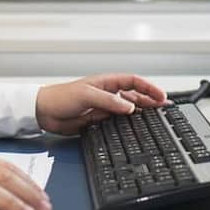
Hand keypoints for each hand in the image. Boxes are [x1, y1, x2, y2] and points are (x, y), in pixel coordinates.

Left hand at [35, 73, 168, 134]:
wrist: (43, 112)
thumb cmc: (60, 97)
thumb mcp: (87, 96)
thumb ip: (109, 102)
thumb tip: (131, 106)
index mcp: (106, 82)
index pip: (133, 81)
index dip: (149, 87)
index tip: (161, 96)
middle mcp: (108, 93)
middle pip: (135, 95)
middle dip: (151, 100)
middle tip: (165, 108)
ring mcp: (104, 107)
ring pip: (129, 109)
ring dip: (142, 112)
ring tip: (156, 117)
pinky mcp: (99, 120)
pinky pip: (118, 121)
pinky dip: (129, 124)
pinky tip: (136, 128)